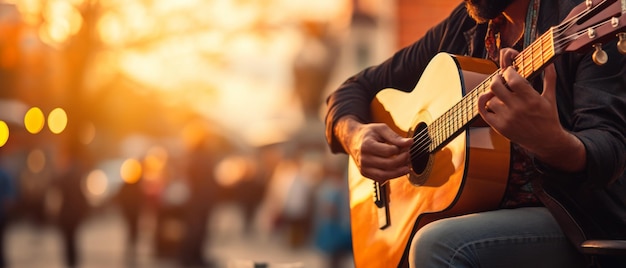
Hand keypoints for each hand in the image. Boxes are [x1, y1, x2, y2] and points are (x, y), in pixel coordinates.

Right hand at [335, 116, 411, 182]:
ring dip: (399, 172)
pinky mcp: (365, 173)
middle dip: (402, 161)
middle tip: (408, 156)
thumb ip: (395, 136)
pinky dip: (391, 176)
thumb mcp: (381, 129)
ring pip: (385, 175)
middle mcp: (364, 158)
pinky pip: (380, 179)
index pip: (389, 151)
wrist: (352, 140)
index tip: (406, 146)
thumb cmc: (368, 133)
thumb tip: (410, 142)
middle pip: (388, 164)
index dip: (400, 149)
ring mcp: (363, 167)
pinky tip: (397, 170)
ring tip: (407, 167)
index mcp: (367, 145)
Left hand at [477, 48, 584, 171]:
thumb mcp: (551, 97)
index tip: (510, 71)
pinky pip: (483, 111)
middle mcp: (518, 109)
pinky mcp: (499, 127)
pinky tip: (487, 98)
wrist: (546, 141)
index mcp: (531, 99)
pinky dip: (482, 103)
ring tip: (501, 94)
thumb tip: (550, 61)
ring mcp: (507, 119)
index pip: (513, 79)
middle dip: (496, 79)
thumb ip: (550, 77)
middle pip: (496, 86)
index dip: (508, 72)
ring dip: (494, 94)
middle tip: (500, 78)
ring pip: (490, 99)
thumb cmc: (549, 117)